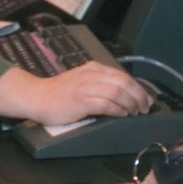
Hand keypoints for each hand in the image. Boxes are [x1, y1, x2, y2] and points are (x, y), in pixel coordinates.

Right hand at [0, 60, 150, 126]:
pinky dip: (117, 110)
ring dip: (130, 104)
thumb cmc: (58, 94)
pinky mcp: (80, 101)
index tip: (145, 99)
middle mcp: (91, 74)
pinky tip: (121, 114)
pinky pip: (106, 104)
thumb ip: (99, 84)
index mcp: (93, 68)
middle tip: (144, 108)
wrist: (36, 97)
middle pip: (123, 83)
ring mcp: (85, 87)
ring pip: (117, 92)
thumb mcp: (81, 81)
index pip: (122, 75)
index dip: (138, 88)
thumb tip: (123, 95)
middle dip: (138, 96)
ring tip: (135, 113)